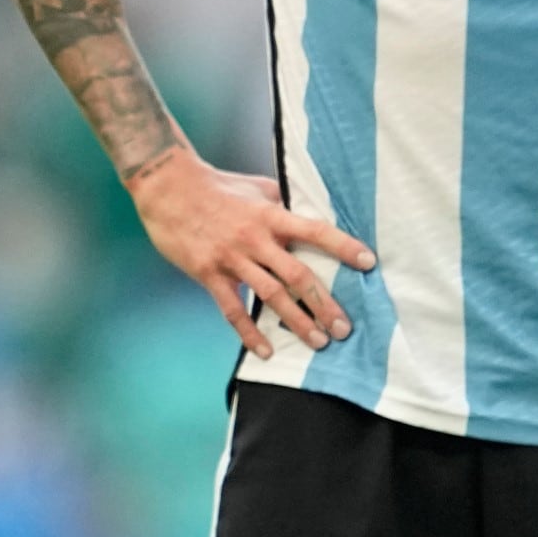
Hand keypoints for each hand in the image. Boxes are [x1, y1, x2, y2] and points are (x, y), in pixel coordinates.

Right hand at [131, 148, 374, 355]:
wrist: (168, 188)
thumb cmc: (216, 186)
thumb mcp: (256, 187)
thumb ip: (282, 203)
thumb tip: (308, 211)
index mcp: (270, 215)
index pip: (315, 231)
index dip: (343, 247)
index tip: (368, 263)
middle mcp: (255, 239)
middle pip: (297, 276)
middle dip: (324, 304)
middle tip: (343, 328)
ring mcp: (232, 259)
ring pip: (271, 296)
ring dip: (297, 322)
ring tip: (318, 342)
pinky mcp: (209, 274)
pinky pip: (233, 310)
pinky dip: (250, 333)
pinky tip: (266, 350)